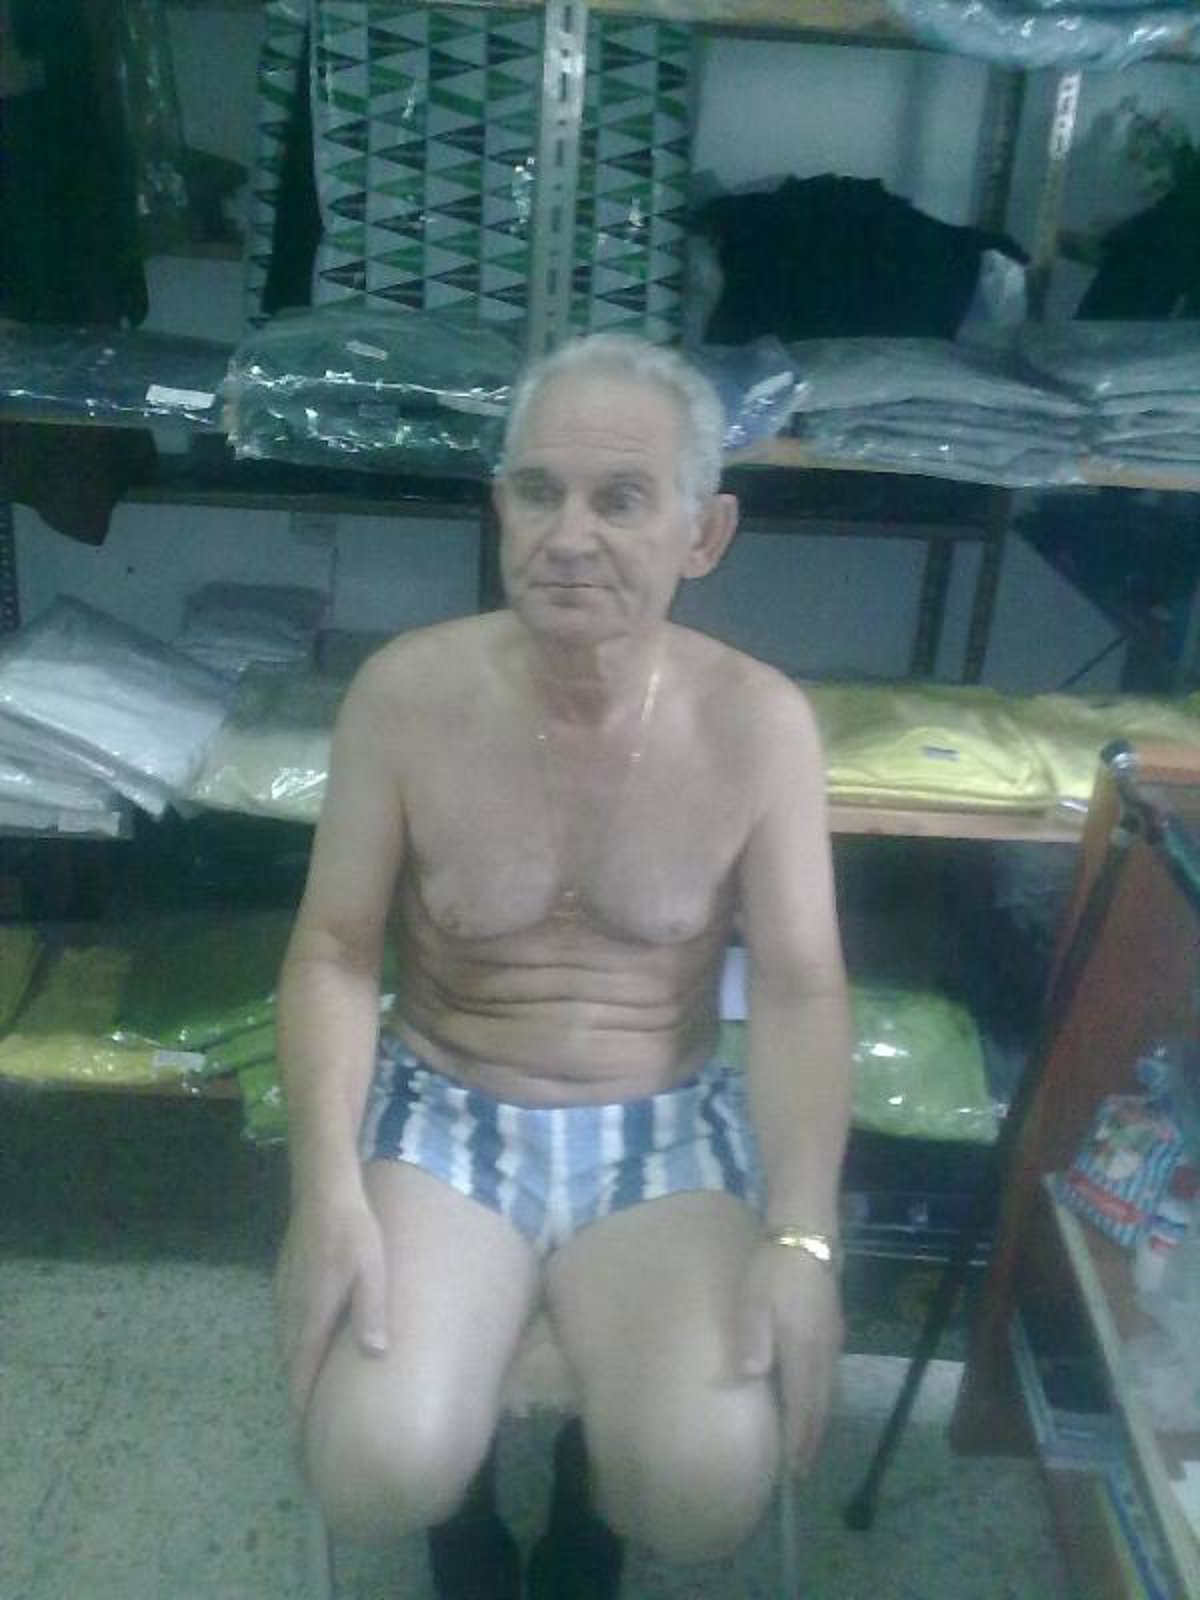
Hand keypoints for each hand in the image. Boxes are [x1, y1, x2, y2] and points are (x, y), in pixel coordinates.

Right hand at [275, 1186, 388, 1424]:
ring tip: (309, 1388)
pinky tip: (308, 1340)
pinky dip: (294, 1341)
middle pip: (291, 1364)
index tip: (304, 1439)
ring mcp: (285, 1294)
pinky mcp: (285, 1278)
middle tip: (311, 1422)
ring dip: (296, 1367)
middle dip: (299, 1393)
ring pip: (286, 1343)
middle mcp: (292, 1312)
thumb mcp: (373, 1271)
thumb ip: (371, 1313)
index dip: (302, 1408)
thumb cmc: (354, 1232)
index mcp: (312, 1317)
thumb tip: (375, 1355)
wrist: (323, 1191)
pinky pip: (286, 1322)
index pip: (302, 1374)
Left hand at [735, 1242, 842, 1472]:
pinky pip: (828, 1375)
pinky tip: (811, 1400)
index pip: (803, 1407)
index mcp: (803, 1351)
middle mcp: (823, 1353)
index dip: (799, 1440)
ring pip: (827, 1392)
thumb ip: (753, 1340)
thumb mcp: (754, 1302)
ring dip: (817, 1421)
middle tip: (802, 1469)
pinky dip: (820, 1398)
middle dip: (811, 1439)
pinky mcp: (834, 1329)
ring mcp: (832, 1341)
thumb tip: (752, 1377)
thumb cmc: (774, 1270)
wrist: (807, 1237)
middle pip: (819, 1406)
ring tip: (807, 1443)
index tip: (795, 1470)